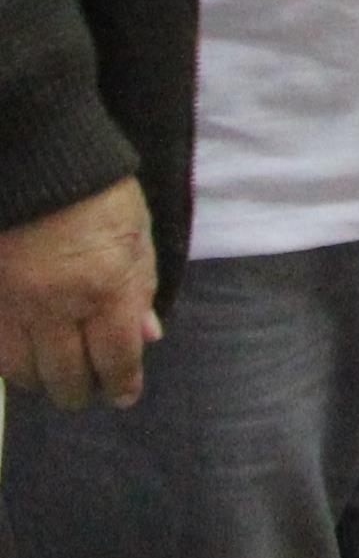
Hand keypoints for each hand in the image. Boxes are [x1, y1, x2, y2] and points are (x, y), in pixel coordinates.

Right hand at [0, 178, 156, 408]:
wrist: (35, 161)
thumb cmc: (98, 194)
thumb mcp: (136, 237)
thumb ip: (141, 290)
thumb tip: (147, 337)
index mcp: (105, 288)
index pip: (115, 358)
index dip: (122, 384)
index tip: (124, 396)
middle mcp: (56, 306)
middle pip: (66, 375)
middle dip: (81, 392)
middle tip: (88, 393)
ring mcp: (12, 305)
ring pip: (23, 372)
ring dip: (42, 382)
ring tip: (53, 380)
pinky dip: (8, 364)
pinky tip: (21, 362)